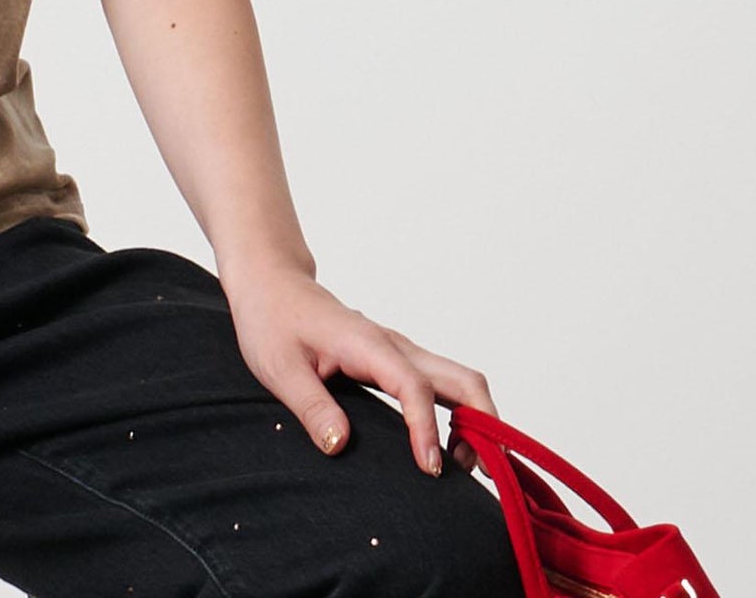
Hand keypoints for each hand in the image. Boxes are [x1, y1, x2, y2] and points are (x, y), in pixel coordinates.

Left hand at [218, 259, 495, 477]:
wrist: (271, 283)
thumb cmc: (271, 319)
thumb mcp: (279, 366)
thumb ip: (311, 405)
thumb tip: (340, 445)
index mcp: (367, 344)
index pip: (413, 387)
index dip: (427, 428)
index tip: (430, 468)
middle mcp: (393, 345)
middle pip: (461, 379)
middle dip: (484, 424)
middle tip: (482, 473)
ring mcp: (399, 352)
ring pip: (459, 381)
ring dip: (477, 420)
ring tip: (472, 468)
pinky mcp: (396, 361)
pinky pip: (442, 386)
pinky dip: (461, 414)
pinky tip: (455, 446)